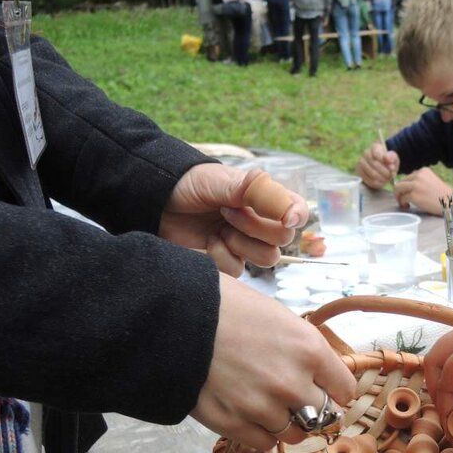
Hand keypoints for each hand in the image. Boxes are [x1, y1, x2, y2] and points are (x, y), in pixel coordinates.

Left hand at [159, 163, 307, 276]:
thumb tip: (293, 214)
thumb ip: (260, 194)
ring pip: (266, 259)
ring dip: (241, 244)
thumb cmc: (191, 184)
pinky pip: (238, 270)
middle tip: (227, 212)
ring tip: (217, 228)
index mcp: (265, 199)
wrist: (155, 201)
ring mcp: (243, 243)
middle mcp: (259, 222)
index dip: (296, 217)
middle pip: (283, 240)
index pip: (297, 212)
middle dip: (256, 228)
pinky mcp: (226, 260)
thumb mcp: (225, 182)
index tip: (285, 219)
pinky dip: (221, 256)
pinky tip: (207, 241)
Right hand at [191, 275, 357, 449]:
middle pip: (322, 415)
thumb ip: (302, 348)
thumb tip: (318, 371)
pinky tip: (249, 414)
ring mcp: (262, 408)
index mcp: (309, 349)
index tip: (325, 388)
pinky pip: (265, 444)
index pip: (345, 389)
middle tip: (293, 396)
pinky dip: (261, 433)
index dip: (334, 389)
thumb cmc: (224, 305)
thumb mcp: (277, 315)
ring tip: (267, 404)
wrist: (173, 316)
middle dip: (311, 407)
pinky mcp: (233, 425)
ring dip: (286, 423)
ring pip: (295, 434)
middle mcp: (292, 384)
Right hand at [356, 142, 399, 189]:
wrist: (383, 166)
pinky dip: (377, 183)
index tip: (392, 167)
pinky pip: (368, 180)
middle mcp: (366, 154)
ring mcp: (361, 163)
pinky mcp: (359, 173)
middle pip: (374, 164)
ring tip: (387, 179)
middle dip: (385, 172)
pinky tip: (382, 183)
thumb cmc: (388, 161)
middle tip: (391, 176)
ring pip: (371, 173)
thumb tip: (388, 160)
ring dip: (381, 178)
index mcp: (375, 147)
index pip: (377, 154)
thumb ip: (392, 158)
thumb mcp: (394, 158)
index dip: (384, 162)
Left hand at [393, 167, 452, 214]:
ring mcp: (415, 185)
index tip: (407, 193)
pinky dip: (402, 203)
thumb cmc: (442, 195)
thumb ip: (420, 181)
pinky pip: (402, 198)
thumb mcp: (431, 181)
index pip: (408, 177)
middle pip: (401, 182)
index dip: (405, 186)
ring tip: (403, 203)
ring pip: (398, 189)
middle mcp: (418, 175)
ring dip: (398, 197)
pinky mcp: (414, 195)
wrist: (451, 202)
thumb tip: (405, 186)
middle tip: (402, 200)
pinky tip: (407, 206)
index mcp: (423, 171)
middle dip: (399, 191)